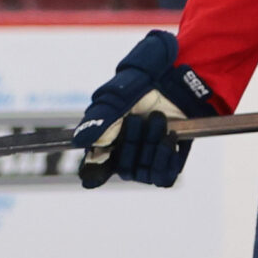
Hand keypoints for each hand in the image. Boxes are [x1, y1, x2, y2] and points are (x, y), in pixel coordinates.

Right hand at [71, 29, 221, 188]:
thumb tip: (79, 140)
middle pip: (124, 169)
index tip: (93, 177)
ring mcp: (148, 158)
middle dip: (133, 144)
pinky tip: (171, 137)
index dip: (93, 174)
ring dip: (153, 149)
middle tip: (140, 119)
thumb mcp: (117, 97)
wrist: (179, 79)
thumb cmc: (142, 85)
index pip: (94, 169)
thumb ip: (99, 118)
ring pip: (145, 173)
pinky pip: (165, 177)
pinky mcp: (170, 160)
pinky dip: (167, 160)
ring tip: (160, 120)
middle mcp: (125, 153)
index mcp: (105, 141)